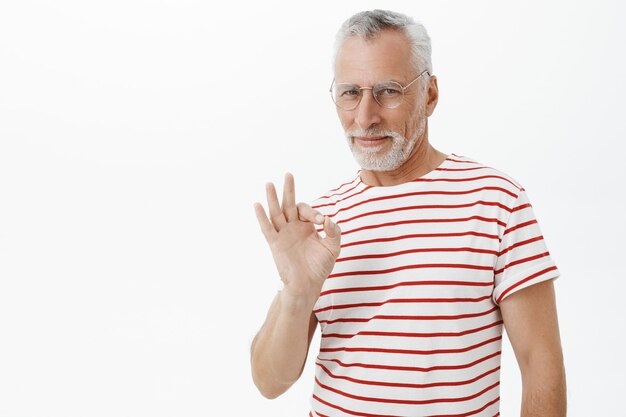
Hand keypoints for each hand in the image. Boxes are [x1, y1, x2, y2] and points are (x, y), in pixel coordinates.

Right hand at [254, 173, 340, 299]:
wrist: (308, 285)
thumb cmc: (320, 267)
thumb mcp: (333, 247)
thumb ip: (334, 232)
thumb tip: (328, 219)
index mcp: (305, 226)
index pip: (306, 210)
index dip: (313, 212)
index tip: (321, 221)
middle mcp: (292, 227)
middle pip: (288, 204)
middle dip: (289, 190)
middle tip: (288, 174)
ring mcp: (283, 234)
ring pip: (276, 212)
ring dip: (272, 198)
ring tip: (269, 183)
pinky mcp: (275, 244)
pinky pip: (267, 228)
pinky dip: (262, 217)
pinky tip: (257, 205)